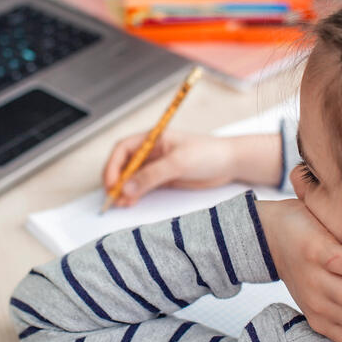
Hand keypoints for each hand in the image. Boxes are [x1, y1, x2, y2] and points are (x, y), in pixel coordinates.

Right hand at [102, 131, 238, 207]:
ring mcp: (156, 166)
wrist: (229, 163)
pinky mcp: (163, 179)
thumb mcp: (178, 163)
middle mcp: (151, 151)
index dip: (113, 165)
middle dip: (116, 180)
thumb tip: (127, 187)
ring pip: (131, 177)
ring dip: (124, 190)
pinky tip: (131, 202)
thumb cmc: (208, 153)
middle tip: (113, 197)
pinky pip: (142, 186)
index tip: (111, 182)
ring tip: (121, 203)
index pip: (123, 149)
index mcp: (152, 138)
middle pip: (124, 164)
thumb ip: (152, 175)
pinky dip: (134, 194)